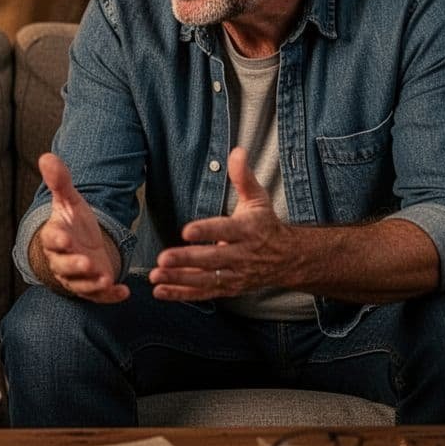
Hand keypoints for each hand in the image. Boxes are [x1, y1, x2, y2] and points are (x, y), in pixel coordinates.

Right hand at [30, 153, 128, 302]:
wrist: (84, 245)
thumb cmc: (74, 223)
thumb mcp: (70, 201)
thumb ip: (60, 181)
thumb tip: (46, 156)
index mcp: (56, 237)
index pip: (52, 239)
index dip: (58, 239)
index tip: (66, 238)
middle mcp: (62, 260)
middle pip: (64, 266)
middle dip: (75, 265)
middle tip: (87, 262)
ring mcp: (77, 276)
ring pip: (80, 284)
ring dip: (92, 284)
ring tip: (106, 279)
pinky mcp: (92, 287)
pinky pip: (98, 296)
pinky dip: (110, 297)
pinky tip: (124, 292)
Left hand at [149, 147, 295, 300]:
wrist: (288, 258)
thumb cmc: (266, 224)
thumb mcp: (258, 198)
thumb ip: (243, 176)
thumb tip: (236, 151)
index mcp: (247, 230)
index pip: (225, 230)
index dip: (206, 231)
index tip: (186, 230)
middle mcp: (242, 255)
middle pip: (212, 259)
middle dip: (187, 260)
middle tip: (163, 258)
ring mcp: (235, 274)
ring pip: (206, 280)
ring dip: (180, 280)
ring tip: (156, 276)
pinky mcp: (229, 288)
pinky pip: (204, 293)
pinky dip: (182, 294)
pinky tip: (161, 291)